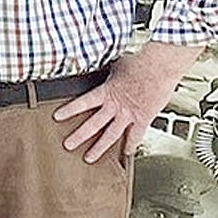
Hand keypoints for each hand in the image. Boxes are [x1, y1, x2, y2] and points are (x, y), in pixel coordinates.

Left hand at [54, 42, 199, 163]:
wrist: (160, 66)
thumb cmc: (140, 62)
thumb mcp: (115, 64)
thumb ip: (105, 70)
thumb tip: (94, 60)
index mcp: (107, 92)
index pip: (83, 103)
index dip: (69, 110)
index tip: (57, 117)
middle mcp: (116, 106)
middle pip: (93, 125)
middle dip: (79, 136)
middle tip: (68, 144)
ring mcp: (129, 114)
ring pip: (111, 135)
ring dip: (99, 148)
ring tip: (89, 157)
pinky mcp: (144, 118)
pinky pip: (136, 135)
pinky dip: (131, 145)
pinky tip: (126, 153)